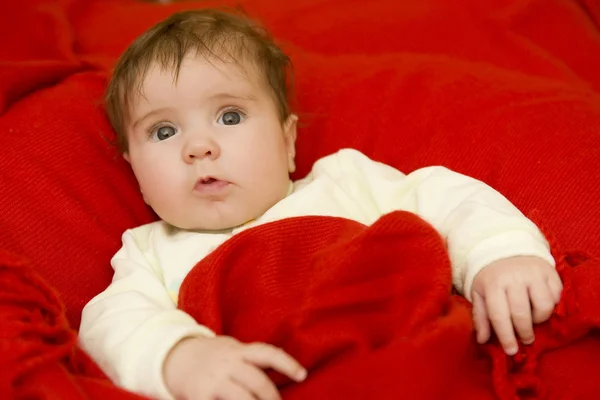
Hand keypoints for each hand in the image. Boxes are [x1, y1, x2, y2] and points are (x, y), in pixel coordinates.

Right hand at [164, 336, 306, 399]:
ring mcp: (213, 380)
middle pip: (257, 382)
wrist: (173, 356)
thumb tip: (284, 371)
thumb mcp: (232, 350)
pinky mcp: (199, 396)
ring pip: (242, 398)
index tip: (302, 375)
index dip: (287, 363)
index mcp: (238, 351)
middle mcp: (227, 363)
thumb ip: (252, 359)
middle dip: (272, 398)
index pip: (267, 353)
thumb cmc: (212, 356)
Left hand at [471, 256, 561, 354]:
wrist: (506, 249)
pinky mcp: (549, 271)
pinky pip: (556, 296)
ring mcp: (533, 274)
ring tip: (533, 319)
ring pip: (543, 306)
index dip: (505, 336)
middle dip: (524, 332)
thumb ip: (481, 317)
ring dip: (539, 318)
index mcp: (493, 284)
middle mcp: (513, 278)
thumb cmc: (492, 277)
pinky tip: (540, 304)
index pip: (499, 315)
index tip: (511, 350)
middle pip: (522, 314)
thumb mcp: (479, 293)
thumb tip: (482, 340)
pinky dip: (551, 305)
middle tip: (525, 339)